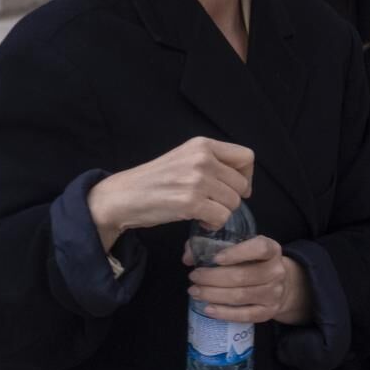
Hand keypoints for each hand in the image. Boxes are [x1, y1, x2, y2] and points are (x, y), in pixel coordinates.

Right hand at [86, 137, 253, 250]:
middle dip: (231, 198)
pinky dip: (213, 224)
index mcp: (202, 145)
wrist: (123, 196)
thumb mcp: (185, 158)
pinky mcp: (190, 202)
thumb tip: (244, 183)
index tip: (234, 187)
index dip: (246, 175)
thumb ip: (212, 162)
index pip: (246, 157)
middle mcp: (202, 158)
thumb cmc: (155, 180)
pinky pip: (221, 218)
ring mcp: (196, 180)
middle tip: (212, 203)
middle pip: (241, 184)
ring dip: (221, 212)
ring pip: (233, 202)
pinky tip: (199, 220)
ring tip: (203, 211)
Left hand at [184, 236, 313, 324]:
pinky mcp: (268, 312)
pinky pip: (244, 315)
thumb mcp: (242, 248)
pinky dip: (224, 313)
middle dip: (213, 277)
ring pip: (240, 296)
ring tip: (195, 291)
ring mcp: (274, 294)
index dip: (237, 253)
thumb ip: (213, 246)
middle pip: (243, 276)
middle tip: (194, 277)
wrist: (280, 285)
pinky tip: (208, 308)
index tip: (215, 258)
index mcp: (271, 250)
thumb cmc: (253, 263)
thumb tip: (188, 257)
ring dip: (213, 294)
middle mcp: (276, 271)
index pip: (259, 249)